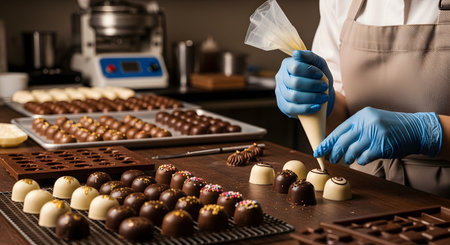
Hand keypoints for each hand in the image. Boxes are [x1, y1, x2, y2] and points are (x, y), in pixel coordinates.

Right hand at [275, 50, 334, 117]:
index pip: (294, 67)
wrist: (321, 94)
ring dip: (312, 97)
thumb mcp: (319, 64)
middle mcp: (280, 77)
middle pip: (294, 83)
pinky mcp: (282, 105)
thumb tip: (296, 53)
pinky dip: (305, 108)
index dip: (309, 71)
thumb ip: (310, 56)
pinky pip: (291, 108)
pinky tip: (316, 107)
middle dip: (312, 85)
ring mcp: (280, 92)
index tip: (320, 74)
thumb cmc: (319, 77)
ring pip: (293, 96)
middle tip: (325, 86)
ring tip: (324, 97)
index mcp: (287, 64)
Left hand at [314, 107, 441, 164]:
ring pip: (352, 150)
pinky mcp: (382, 145)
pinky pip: (364, 157)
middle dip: (334, 152)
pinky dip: (360, 160)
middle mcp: (366, 123)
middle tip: (330, 159)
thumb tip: (335, 143)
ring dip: (348, 158)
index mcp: (361, 116)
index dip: (327, 142)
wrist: (416, 129)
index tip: (318, 151)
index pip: (338, 131)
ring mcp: (374, 134)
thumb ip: (356, 129)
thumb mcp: (372, 121)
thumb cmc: (391, 128)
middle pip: (342, 141)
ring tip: (348, 160)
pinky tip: (362, 159)